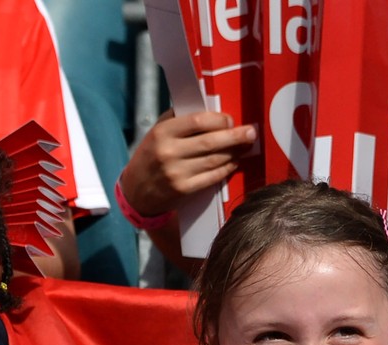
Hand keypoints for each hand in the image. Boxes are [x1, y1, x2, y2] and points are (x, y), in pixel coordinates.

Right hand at [119, 110, 256, 218]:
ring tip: (245, 146)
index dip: (219, 120)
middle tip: (251, 132)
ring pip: (215, 159)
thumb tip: (211, 110)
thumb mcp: (156, 132)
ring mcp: (176, 173)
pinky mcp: (183, 190)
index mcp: (162, 133)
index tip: (230, 120)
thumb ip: (179, 120)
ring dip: (234, 152)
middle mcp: (169, 152)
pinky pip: (212, 177)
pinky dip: (226, 168)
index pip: (198, 121)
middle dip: (235, 136)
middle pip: (211, 141)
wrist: (135, 191)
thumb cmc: (150, 156)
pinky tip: (233, 162)